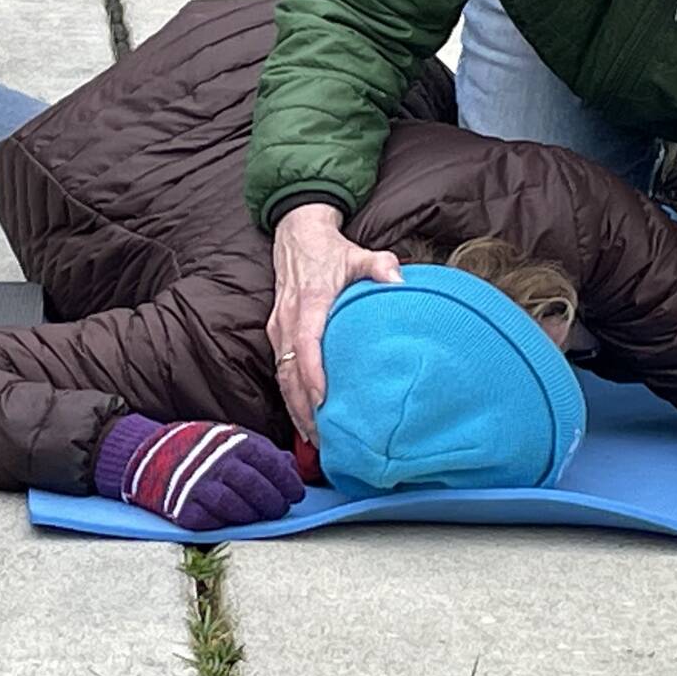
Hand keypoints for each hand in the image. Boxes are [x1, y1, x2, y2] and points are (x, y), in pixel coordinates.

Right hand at [98, 415, 303, 531]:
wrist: (147, 454)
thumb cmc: (198, 448)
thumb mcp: (229, 439)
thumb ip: (260, 452)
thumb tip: (291, 467)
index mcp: (233, 442)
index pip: (270, 463)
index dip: (288, 481)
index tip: (296, 494)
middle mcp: (217, 463)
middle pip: (257, 488)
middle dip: (274, 502)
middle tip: (280, 509)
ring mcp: (199, 486)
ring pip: (238, 508)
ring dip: (253, 515)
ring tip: (259, 516)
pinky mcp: (183, 508)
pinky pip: (212, 521)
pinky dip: (225, 522)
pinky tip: (231, 520)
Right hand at [268, 204, 400, 444]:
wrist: (296, 237)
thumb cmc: (330, 251)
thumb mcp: (359, 253)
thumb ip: (380, 265)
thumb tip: (400, 281)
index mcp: (308, 302)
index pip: (306, 342)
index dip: (312, 372)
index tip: (323, 399)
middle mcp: (287, 320)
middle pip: (290, 370)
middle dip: (304, 406)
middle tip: (325, 436)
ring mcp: (278, 329)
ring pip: (282, 376)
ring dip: (296, 408)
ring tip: (316, 438)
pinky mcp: (276, 335)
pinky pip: (281, 371)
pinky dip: (290, 398)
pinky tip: (305, 420)